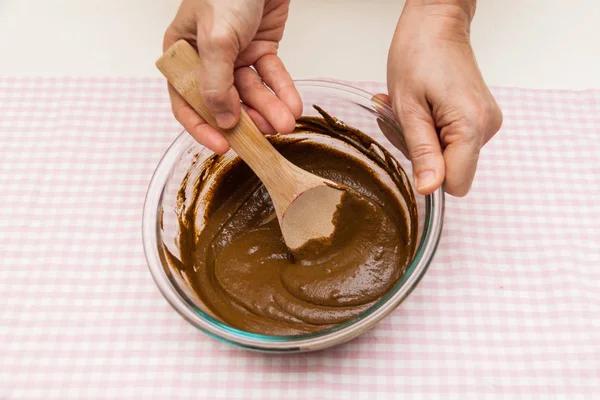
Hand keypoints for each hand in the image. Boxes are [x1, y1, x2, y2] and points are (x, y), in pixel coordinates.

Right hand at [163, 0, 301, 153]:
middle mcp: (207, 58)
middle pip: (224, 101)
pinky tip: (292, 107)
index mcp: (183, 54)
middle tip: (263, 137)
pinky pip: (271, 76)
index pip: (186, 100)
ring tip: (285, 123)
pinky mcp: (260, 49)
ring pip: (251, 92)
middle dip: (246, 120)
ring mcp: (235, 55)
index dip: (202, 127)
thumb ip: (215, 83)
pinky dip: (283, 91)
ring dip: (269, 109)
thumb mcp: (216, 39)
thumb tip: (222, 119)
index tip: (222, 147)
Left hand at [385, 1, 501, 195]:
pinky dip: (431, 130)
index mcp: (471, 126)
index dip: (427, 173)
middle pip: (449, 170)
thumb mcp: (408, 107)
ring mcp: (486, 123)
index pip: (455, 184)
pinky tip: (421, 109)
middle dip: (420, 152)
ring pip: (448, 156)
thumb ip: (421, 151)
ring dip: (422, 139)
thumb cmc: (419, 53)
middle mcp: (487, 128)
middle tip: (402, 120)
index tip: (410, 145)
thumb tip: (429, 189)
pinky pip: (452, 141)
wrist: (436, 21)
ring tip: (410, 108)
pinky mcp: (480, 118)